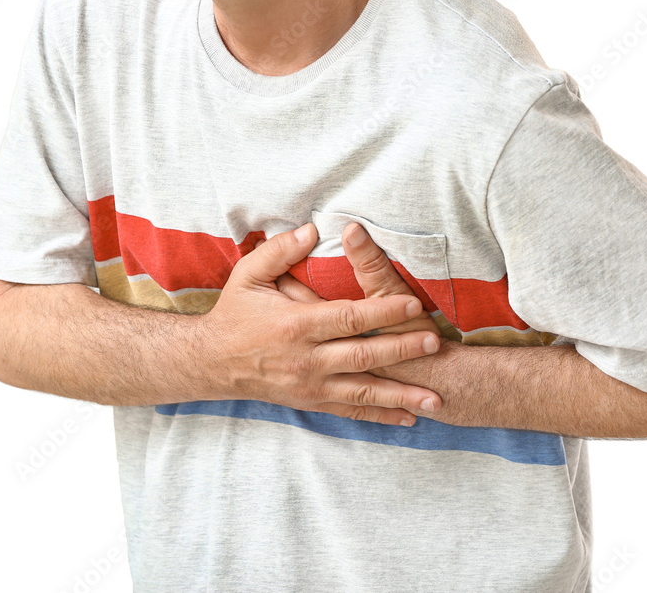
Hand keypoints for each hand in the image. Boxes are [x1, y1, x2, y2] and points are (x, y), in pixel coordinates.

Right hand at [199, 223, 442, 426]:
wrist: (211, 363)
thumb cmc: (234, 315)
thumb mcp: (248, 276)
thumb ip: (280, 251)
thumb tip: (312, 229)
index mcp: (296, 325)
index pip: (349, 317)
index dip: (383, 312)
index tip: (412, 305)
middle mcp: (306, 359)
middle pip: (363, 355)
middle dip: (402, 350)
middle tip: (434, 344)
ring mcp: (310, 385)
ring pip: (363, 391)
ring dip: (401, 394)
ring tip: (435, 397)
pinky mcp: (312, 401)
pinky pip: (352, 410)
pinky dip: (382, 415)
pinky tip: (409, 416)